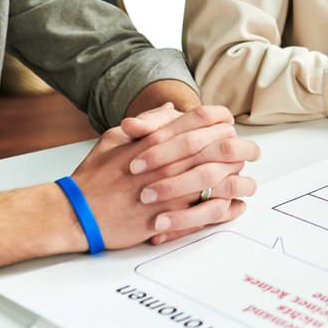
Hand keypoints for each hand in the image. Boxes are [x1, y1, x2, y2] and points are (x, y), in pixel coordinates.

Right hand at [69, 104, 258, 248]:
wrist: (74, 213)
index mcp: (155, 140)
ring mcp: (170, 191)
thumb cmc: (94, 176)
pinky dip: (228, 208)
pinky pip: (209, 213)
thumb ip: (147, 122)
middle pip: (219, 148)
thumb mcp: (115, 138)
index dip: (222, 120)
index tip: (231, 125)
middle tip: (253, 151)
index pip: (199, 120)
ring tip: (247, 179)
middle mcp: (167, 163)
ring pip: (219, 180)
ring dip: (239, 178)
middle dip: (242, 148)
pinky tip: (236, 205)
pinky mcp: (169, 219)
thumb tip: (172, 108)